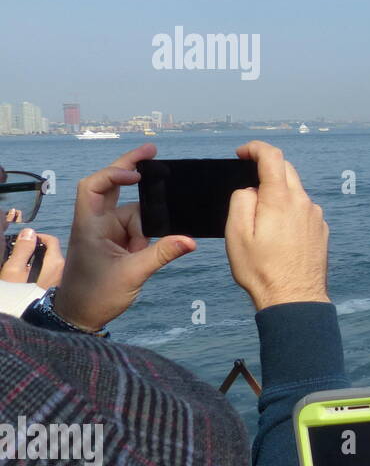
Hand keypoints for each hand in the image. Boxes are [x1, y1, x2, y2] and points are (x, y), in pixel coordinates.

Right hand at [1, 228, 64, 287]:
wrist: (21, 314)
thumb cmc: (17, 293)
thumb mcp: (14, 268)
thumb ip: (22, 248)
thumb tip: (29, 232)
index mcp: (55, 263)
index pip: (52, 240)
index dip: (37, 237)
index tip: (24, 240)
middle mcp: (61, 270)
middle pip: (51, 250)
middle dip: (35, 248)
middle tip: (19, 251)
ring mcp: (58, 279)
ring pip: (49, 261)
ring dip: (36, 258)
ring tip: (20, 262)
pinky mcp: (53, 286)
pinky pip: (47, 271)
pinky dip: (38, 268)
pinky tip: (25, 273)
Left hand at [55, 144, 194, 330]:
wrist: (81, 315)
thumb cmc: (96, 295)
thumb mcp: (132, 274)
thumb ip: (162, 254)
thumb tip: (191, 240)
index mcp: (91, 226)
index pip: (94, 186)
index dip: (114, 174)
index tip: (139, 175)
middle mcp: (98, 223)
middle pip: (112, 186)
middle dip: (131, 169)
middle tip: (153, 150)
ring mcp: (108, 232)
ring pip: (135, 214)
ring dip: (146, 229)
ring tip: (141, 254)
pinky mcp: (117, 242)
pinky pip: (138, 228)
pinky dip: (148, 235)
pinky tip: (149, 247)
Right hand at [225, 141, 328, 310]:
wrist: (295, 298)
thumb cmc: (261, 270)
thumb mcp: (237, 234)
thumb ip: (242, 201)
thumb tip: (252, 189)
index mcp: (281, 199)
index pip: (272, 157)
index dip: (255, 148)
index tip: (242, 153)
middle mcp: (303, 203)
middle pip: (286, 171)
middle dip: (266, 169)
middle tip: (248, 183)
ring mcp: (316, 217)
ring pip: (296, 193)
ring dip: (278, 194)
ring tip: (261, 221)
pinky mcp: (322, 231)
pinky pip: (303, 211)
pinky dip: (290, 212)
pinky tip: (279, 235)